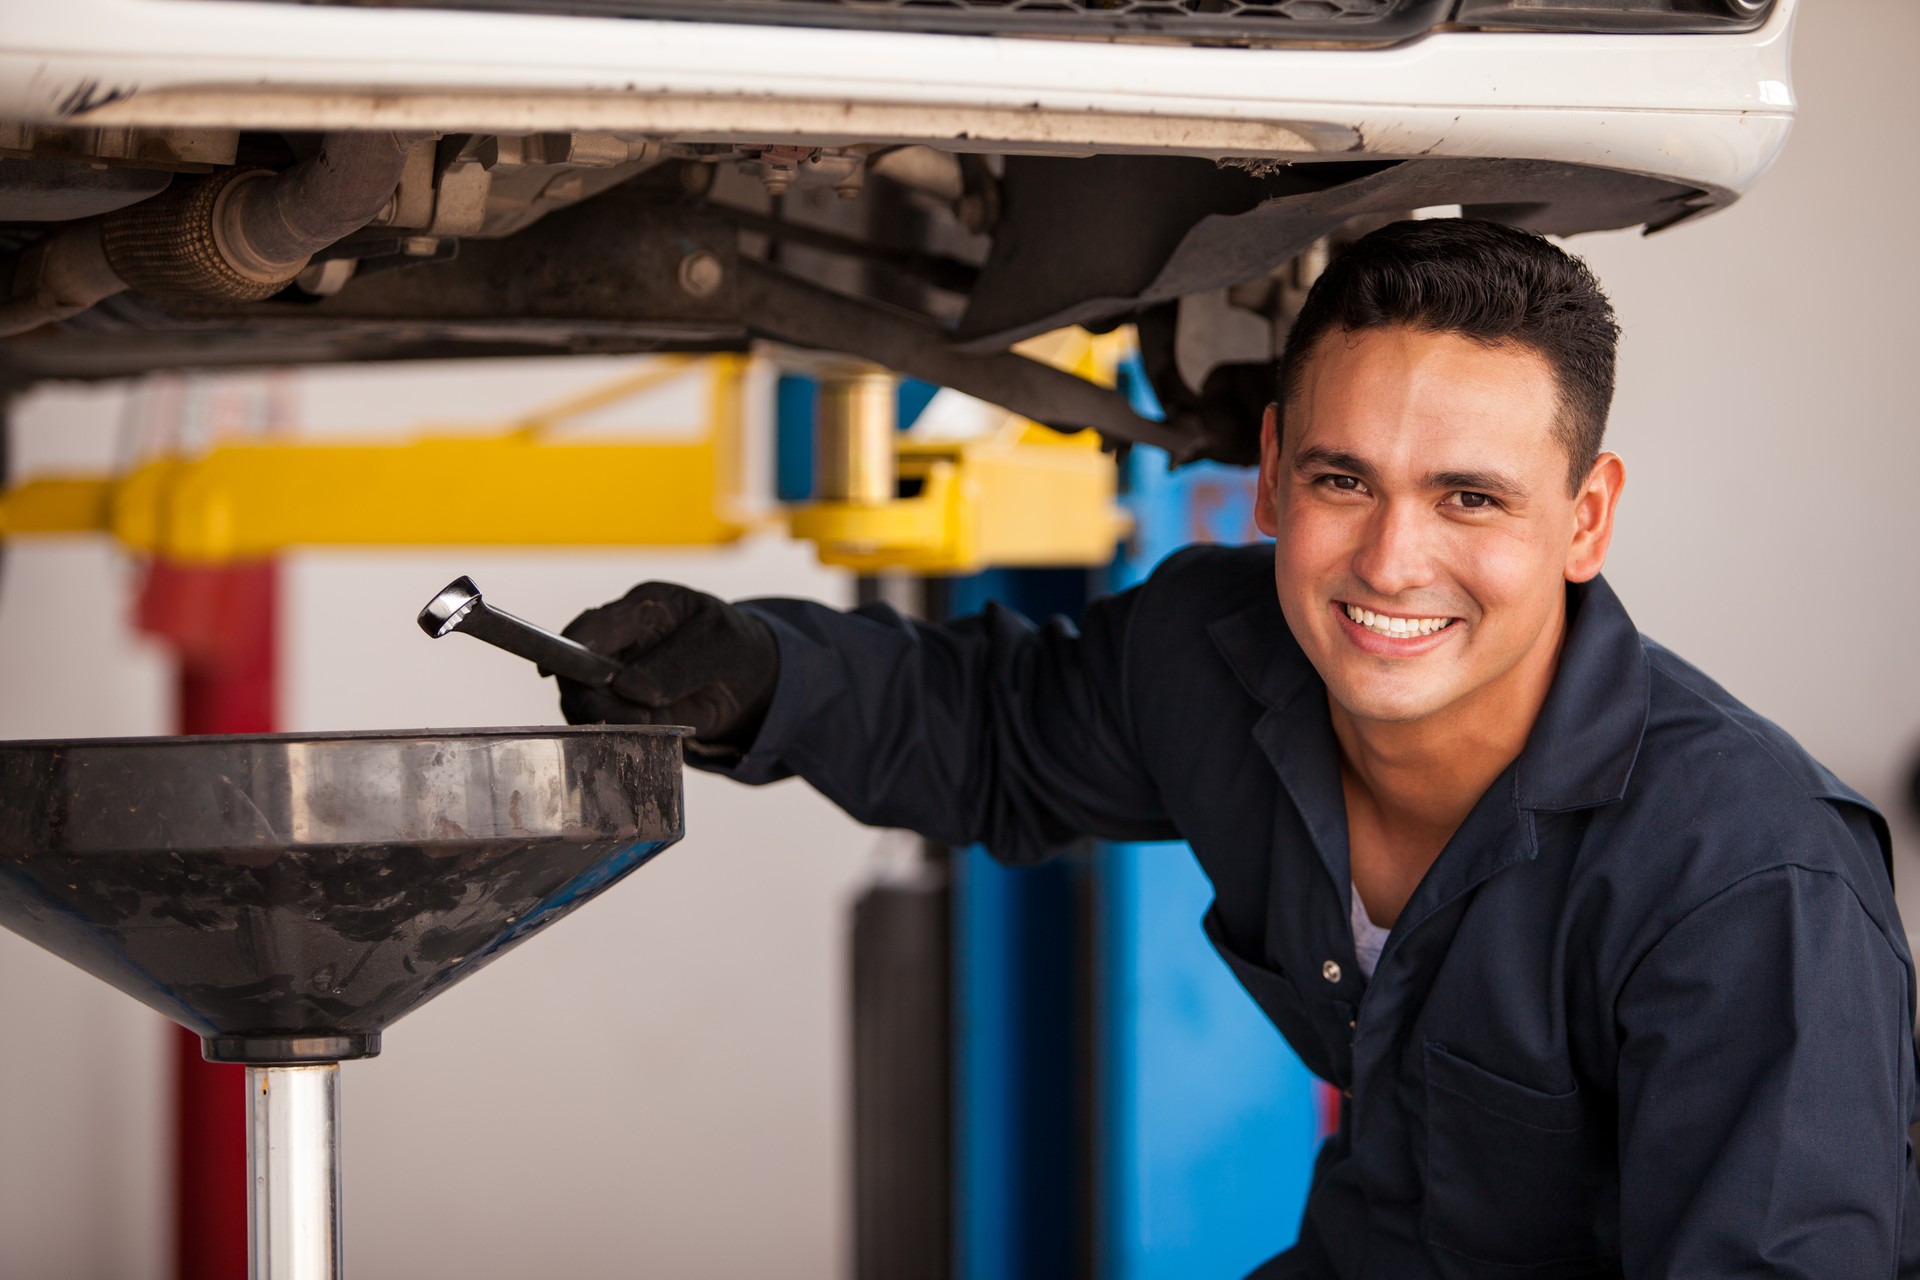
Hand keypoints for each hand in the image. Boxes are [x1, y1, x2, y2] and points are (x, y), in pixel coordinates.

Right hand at [556, 582, 778, 752]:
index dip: (573, 648)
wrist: (754, 683)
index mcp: (643, 610)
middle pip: (576, 668)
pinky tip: (642, 737)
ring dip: (604, 720)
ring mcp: (618, 680)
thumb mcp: (720, 644)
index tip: (580, 676)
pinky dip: (616, 735)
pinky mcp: (626, 712)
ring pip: (583, 702)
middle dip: (590, 696)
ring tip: (645, 726)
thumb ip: (679, 663)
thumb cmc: (735, 646)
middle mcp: (621, 643)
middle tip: (630, 717)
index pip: (594, 625)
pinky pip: (604, 725)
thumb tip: (629, 688)